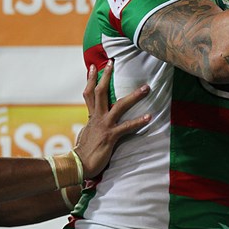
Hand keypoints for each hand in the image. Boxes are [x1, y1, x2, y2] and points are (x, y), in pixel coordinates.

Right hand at [74, 61, 151, 177]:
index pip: (89, 93)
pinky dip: (139, 121)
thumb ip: (92, 124)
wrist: (78, 166)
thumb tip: (93, 121)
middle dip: (106, 76)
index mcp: (91, 117)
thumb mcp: (87, 133)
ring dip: (134, 96)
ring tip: (147, 88)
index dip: (90, 79)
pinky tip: (149, 117)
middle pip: (99, 92)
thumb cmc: (84, 151)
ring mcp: (104, 126)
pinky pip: (127, 127)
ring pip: (119, 106)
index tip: (93, 66)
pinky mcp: (111, 136)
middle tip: (112, 62)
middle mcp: (97, 118)